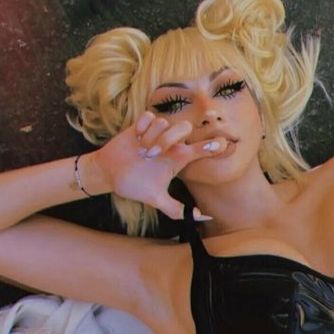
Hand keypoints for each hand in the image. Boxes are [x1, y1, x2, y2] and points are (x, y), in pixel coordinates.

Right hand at [92, 111, 227, 218]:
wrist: (109, 173)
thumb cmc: (135, 185)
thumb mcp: (156, 199)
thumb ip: (176, 209)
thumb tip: (201, 217)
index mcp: (178, 158)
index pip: (201, 149)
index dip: (212, 146)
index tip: (224, 144)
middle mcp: (170, 143)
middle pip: (184, 128)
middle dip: (168, 140)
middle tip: (152, 155)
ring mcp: (156, 132)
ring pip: (164, 123)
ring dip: (150, 138)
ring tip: (140, 151)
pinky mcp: (141, 125)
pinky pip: (149, 116)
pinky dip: (143, 127)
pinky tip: (136, 138)